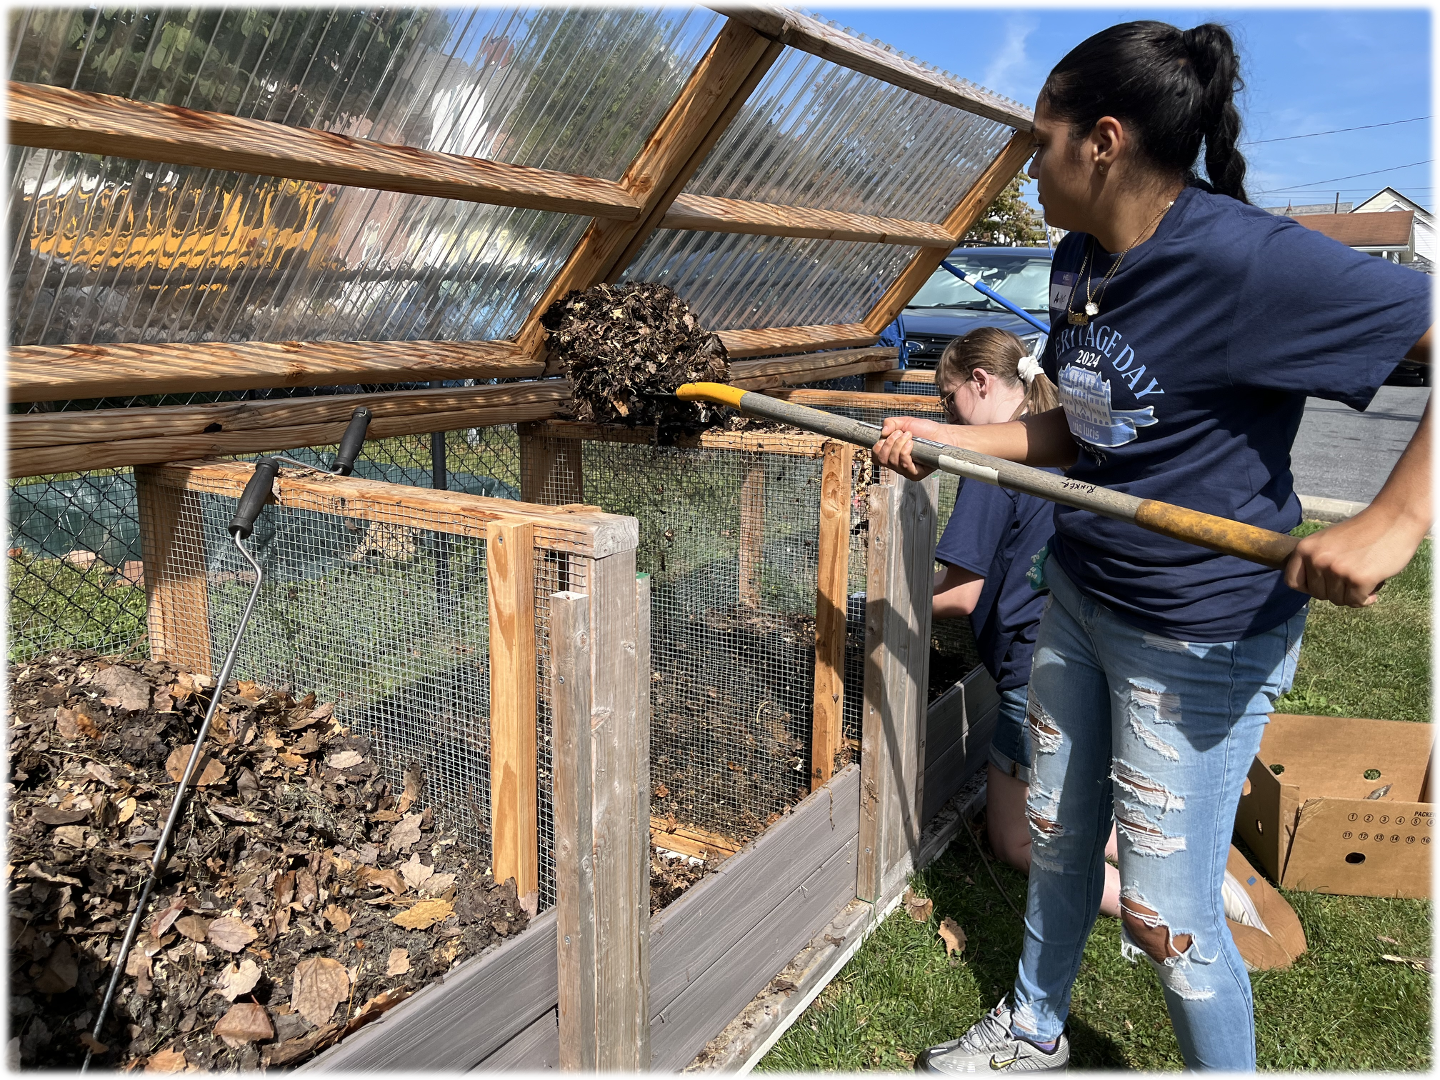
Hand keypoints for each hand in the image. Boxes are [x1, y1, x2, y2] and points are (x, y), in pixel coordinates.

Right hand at [873, 416, 945, 479]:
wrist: (942, 435)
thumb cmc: (925, 430)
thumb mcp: (904, 422)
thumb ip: (890, 423)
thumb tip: (882, 432)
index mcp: (891, 454)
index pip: (875, 457)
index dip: (878, 446)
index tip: (888, 434)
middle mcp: (897, 465)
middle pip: (881, 459)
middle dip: (889, 442)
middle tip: (901, 433)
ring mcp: (906, 471)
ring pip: (892, 461)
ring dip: (899, 444)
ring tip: (910, 436)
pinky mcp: (916, 474)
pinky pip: (904, 464)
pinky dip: (905, 451)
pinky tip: (912, 443)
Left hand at [1284, 505, 1429, 606]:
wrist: (1393, 520)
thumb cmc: (1362, 532)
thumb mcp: (1327, 541)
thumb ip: (1315, 559)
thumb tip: (1310, 587)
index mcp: (1305, 548)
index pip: (1292, 582)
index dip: (1308, 587)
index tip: (1323, 584)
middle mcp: (1317, 559)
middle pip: (1318, 594)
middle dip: (1335, 591)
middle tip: (1350, 579)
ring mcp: (1337, 570)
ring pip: (1338, 600)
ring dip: (1352, 595)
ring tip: (1363, 578)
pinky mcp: (1358, 579)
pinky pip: (1356, 602)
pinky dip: (1365, 599)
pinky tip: (1373, 587)